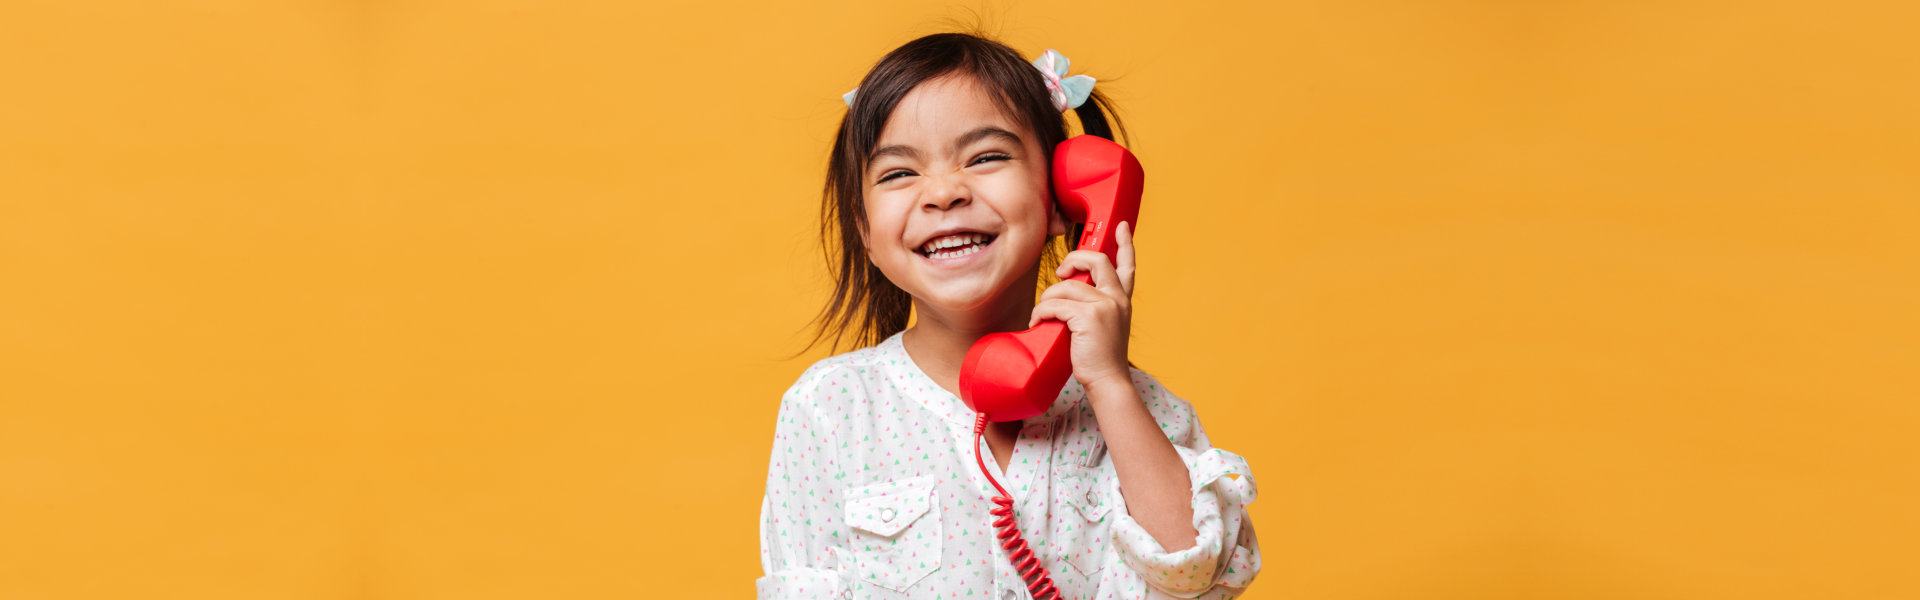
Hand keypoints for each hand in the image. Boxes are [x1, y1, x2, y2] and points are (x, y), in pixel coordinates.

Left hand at [1029, 221, 1136, 392]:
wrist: (1108, 382)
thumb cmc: (1101, 359)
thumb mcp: (1106, 327)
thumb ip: (1096, 307)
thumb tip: (1067, 293)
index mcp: (1122, 300)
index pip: (1127, 265)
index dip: (1125, 243)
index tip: (1121, 226)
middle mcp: (1117, 298)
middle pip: (1096, 260)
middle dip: (1073, 258)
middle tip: (1060, 272)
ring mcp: (1105, 306)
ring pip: (1067, 286)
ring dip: (1047, 298)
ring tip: (1041, 315)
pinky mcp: (1089, 317)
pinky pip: (1056, 304)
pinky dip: (1041, 312)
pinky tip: (1038, 322)